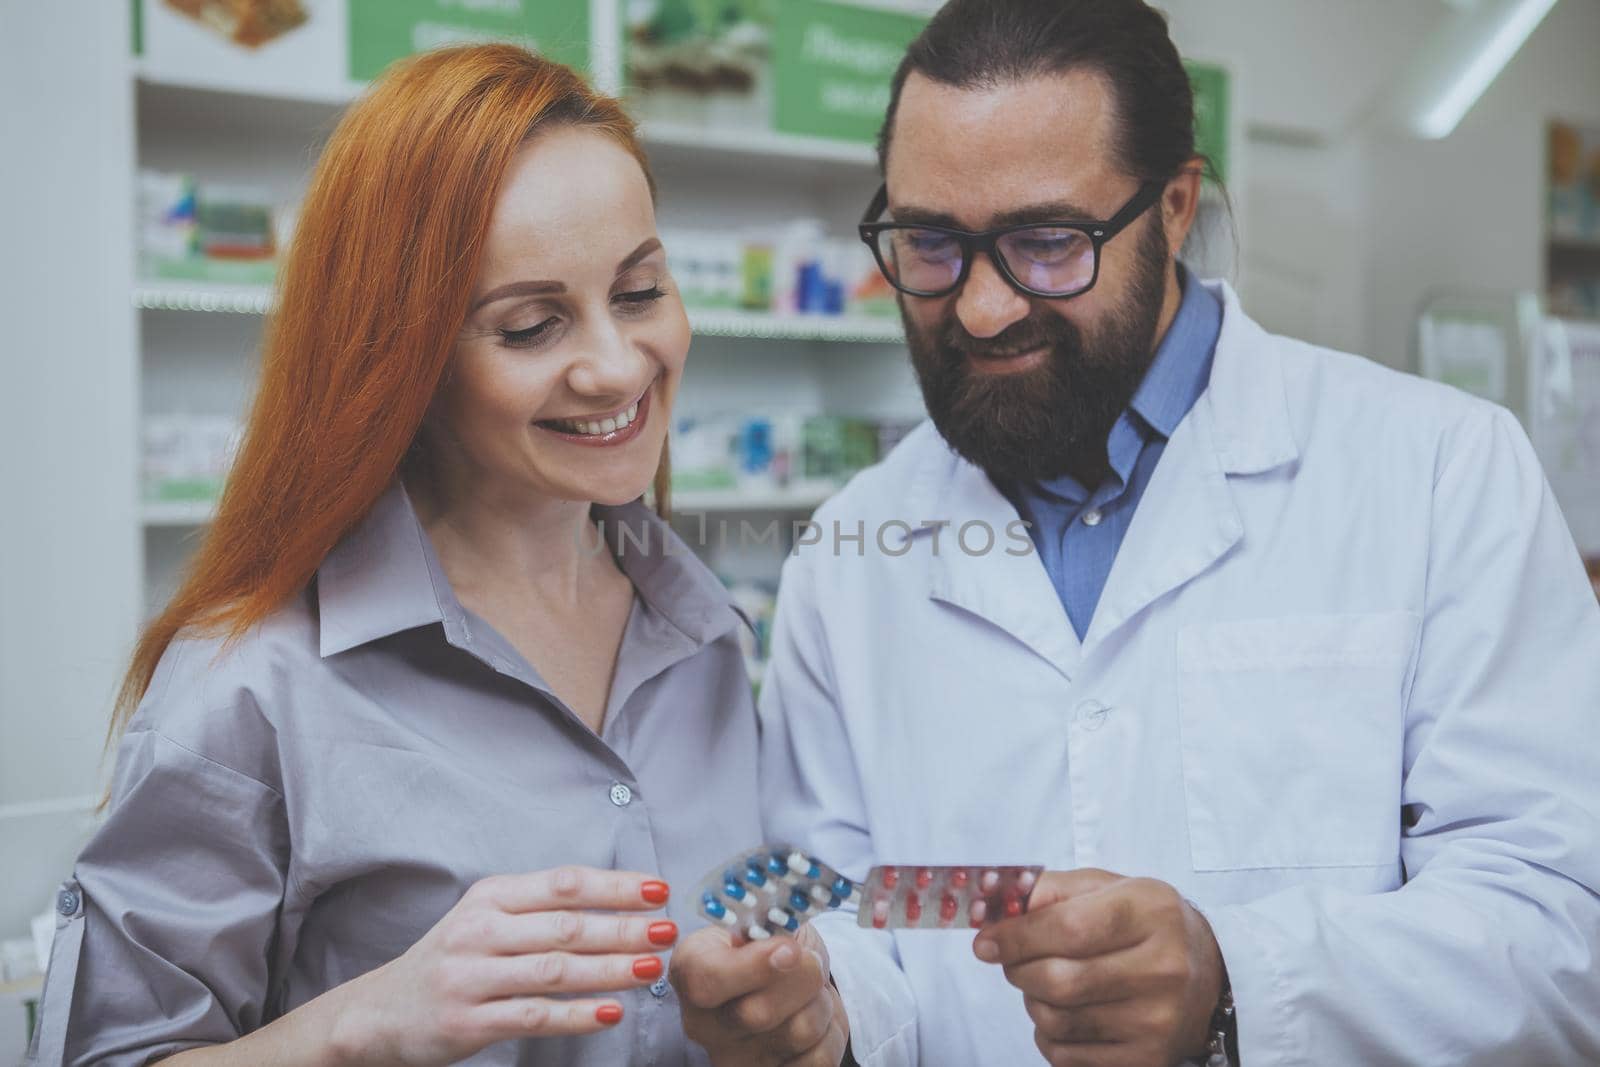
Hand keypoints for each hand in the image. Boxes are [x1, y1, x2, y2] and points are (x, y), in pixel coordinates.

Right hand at [331, 866, 676, 1066]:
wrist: (380, 1013)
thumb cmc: (452, 960)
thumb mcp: (486, 918)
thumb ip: (541, 908)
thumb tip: (618, 899)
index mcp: (491, 897)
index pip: (564, 884)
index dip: (615, 886)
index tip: (658, 889)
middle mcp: (480, 930)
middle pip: (567, 926)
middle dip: (624, 928)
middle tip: (668, 930)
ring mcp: (472, 977)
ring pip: (556, 970)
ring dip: (611, 969)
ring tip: (652, 967)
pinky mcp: (468, 1021)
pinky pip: (534, 1016)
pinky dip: (577, 1015)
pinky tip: (611, 1012)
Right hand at [671, 923, 848, 1066]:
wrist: (777, 977)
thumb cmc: (766, 944)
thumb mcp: (763, 922)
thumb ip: (770, 929)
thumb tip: (787, 948)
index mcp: (691, 970)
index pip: (707, 981)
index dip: (755, 966)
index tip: (790, 948)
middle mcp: (703, 1023)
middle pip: (758, 1014)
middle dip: (803, 977)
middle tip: (812, 960)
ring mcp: (734, 1059)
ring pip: (798, 1033)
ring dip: (820, 1002)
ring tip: (813, 990)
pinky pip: (818, 1060)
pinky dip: (831, 1031)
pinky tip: (819, 1017)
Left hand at [972, 869, 1223, 1066]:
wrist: (1209, 974)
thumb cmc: (1145, 924)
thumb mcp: (1109, 888)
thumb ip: (1052, 889)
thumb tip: (996, 907)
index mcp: (1152, 911)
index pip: (1069, 927)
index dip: (1016, 936)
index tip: (984, 942)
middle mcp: (1163, 968)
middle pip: (1058, 980)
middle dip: (1017, 970)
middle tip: (1011, 961)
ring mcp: (1158, 1020)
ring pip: (1056, 1020)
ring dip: (1032, 1001)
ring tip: (1046, 984)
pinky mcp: (1147, 1059)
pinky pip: (1065, 1055)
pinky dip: (1048, 1034)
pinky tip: (1066, 1013)